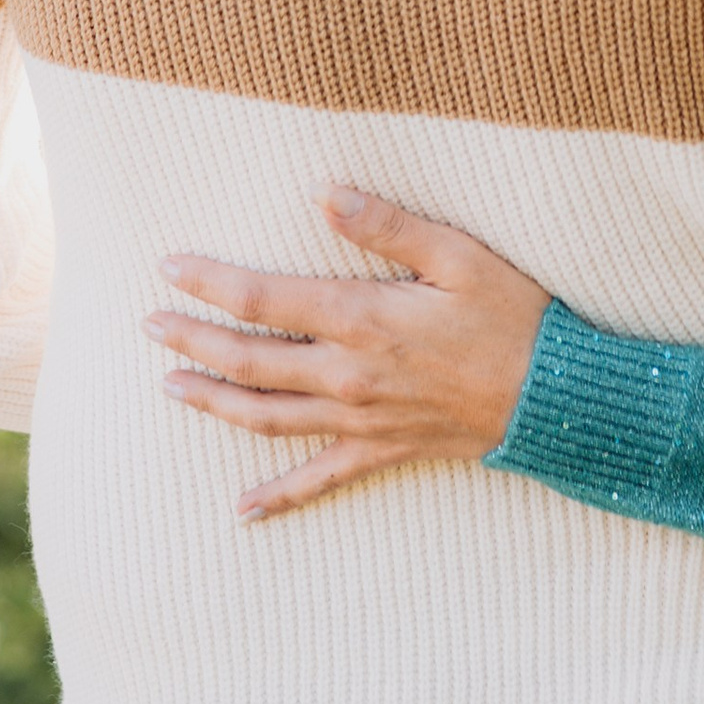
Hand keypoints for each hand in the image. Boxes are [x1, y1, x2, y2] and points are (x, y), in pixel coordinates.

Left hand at [145, 187, 553, 522]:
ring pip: (266, 418)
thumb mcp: (458, 254)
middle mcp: (348, 377)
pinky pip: (318, 480)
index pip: (262, 299)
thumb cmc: (514, 316)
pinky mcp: (381, 451)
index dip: (209, 282)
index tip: (168, 266)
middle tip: (148, 326)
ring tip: (170, 388)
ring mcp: (360, 421)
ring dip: (213, 403)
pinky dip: (276, 498)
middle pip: (249, 362)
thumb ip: (387, 225)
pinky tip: (240, 511)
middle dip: (192, 341)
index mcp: (361, 320)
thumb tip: (323, 192)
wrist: (555, 398)